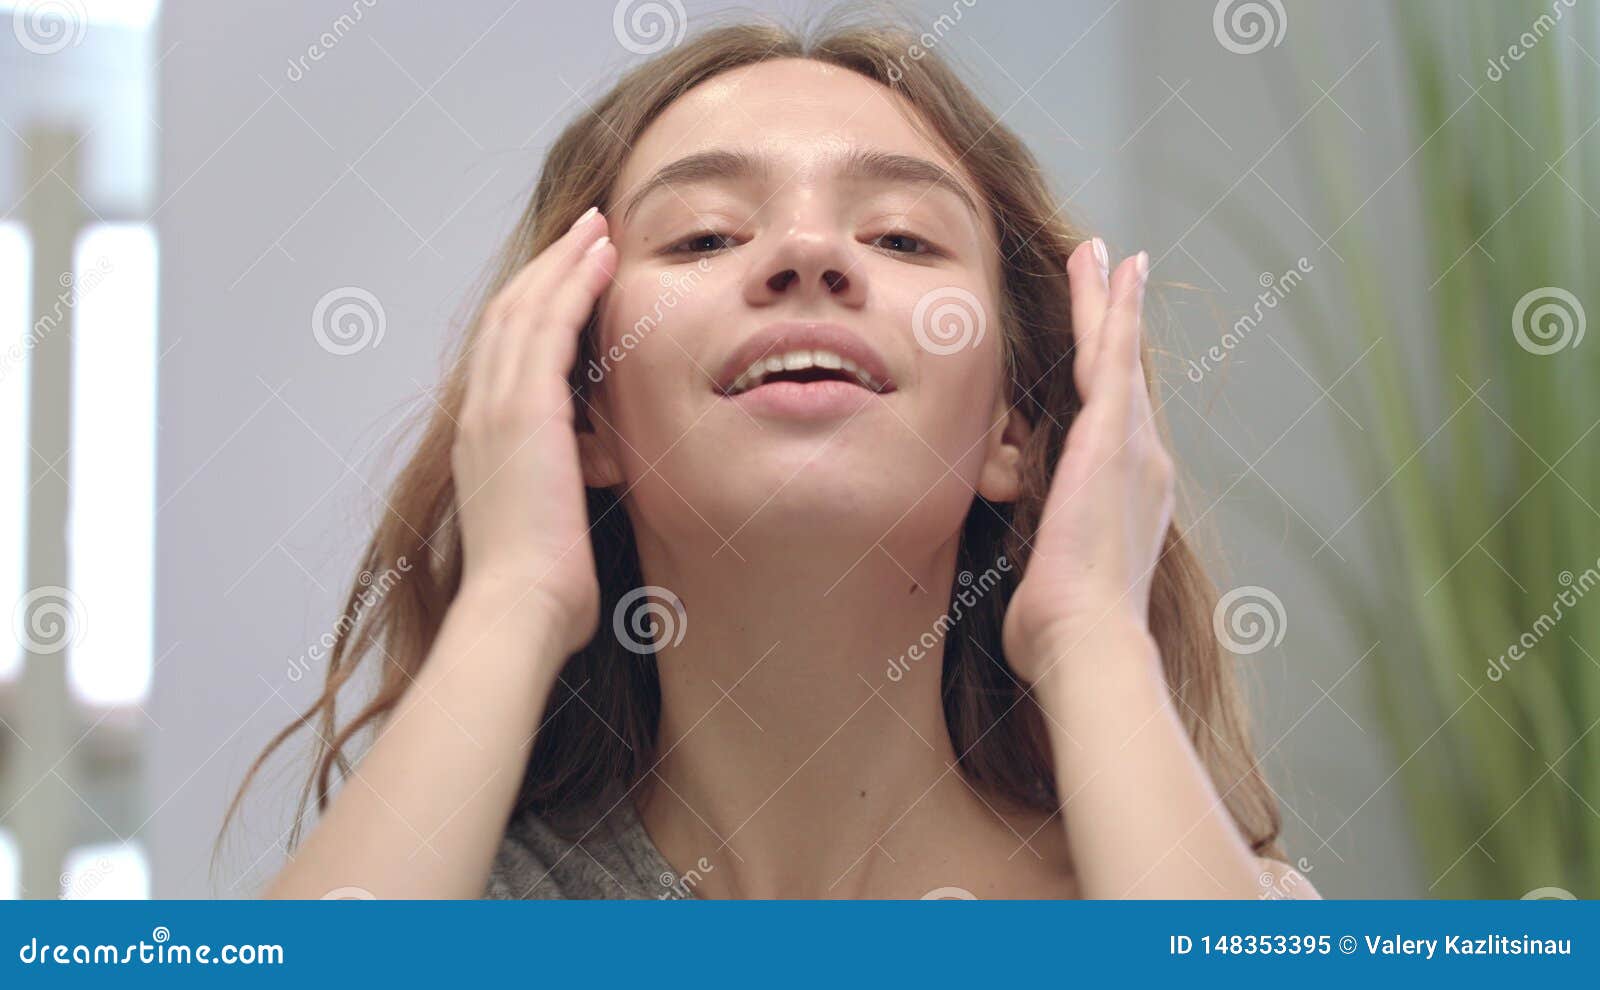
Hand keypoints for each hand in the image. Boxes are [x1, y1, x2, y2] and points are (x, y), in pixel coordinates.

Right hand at [451, 208, 615, 654]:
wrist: (519, 612)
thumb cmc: (544, 590)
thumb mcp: (552, 520)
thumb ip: (568, 482)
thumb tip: (600, 470)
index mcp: (483, 441)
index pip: (506, 353)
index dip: (536, 306)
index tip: (568, 277)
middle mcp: (480, 414)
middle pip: (509, 316)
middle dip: (547, 268)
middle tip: (584, 231)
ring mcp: (496, 409)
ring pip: (527, 308)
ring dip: (564, 261)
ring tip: (597, 227)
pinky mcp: (524, 411)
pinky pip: (550, 326)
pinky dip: (574, 284)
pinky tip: (602, 257)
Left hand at [1002, 240, 1174, 681]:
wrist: (1086, 643)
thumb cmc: (1063, 634)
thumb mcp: (1052, 584)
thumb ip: (1044, 562)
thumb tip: (1025, 580)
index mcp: (1130, 501)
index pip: (1115, 426)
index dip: (1113, 384)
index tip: (1109, 354)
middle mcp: (1143, 466)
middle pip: (1124, 377)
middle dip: (1117, 324)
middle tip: (1117, 274)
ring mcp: (1133, 448)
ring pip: (1119, 354)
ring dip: (1111, 302)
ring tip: (1106, 256)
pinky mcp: (1112, 435)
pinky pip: (1115, 353)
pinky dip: (1116, 308)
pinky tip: (1115, 269)